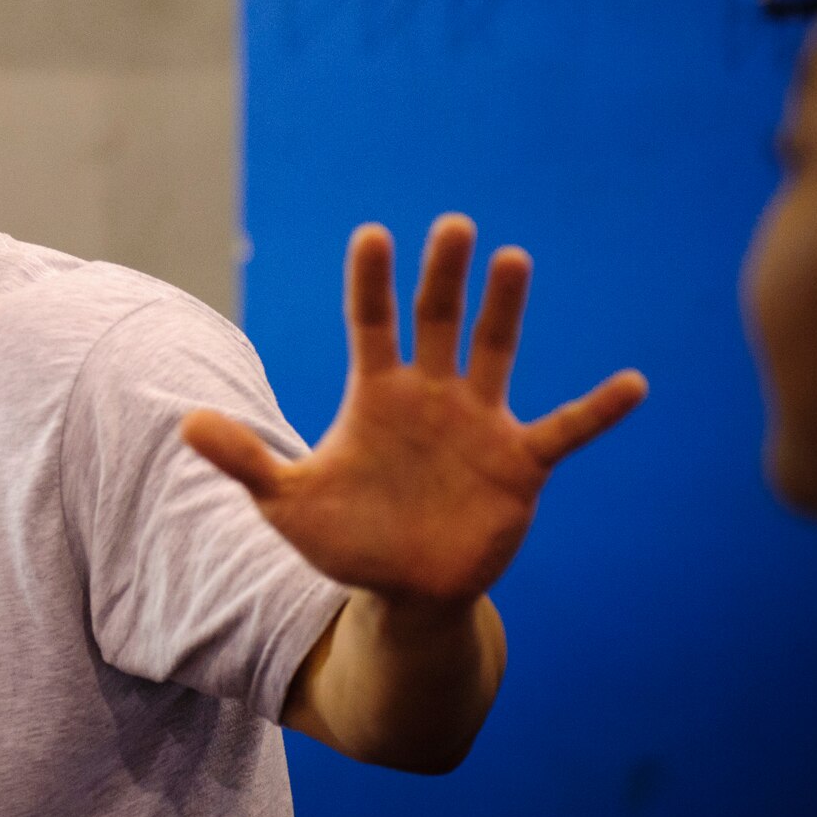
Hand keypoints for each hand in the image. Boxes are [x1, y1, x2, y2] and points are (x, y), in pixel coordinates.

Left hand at [183, 214, 645, 608]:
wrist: (403, 592)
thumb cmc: (346, 539)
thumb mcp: (287, 503)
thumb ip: (244, 459)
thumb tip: (184, 423)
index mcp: (376, 396)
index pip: (371, 324)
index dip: (371, 284)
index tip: (373, 234)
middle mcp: (430, 396)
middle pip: (437, 322)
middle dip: (443, 275)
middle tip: (452, 224)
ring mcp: (478, 425)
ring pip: (495, 354)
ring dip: (505, 310)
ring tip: (514, 258)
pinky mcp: (519, 464)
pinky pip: (564, 430)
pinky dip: (597, 410)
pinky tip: (632, 383)